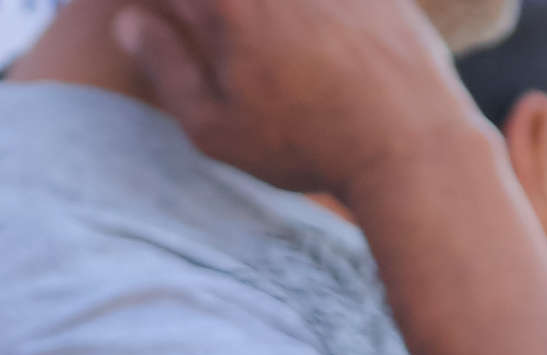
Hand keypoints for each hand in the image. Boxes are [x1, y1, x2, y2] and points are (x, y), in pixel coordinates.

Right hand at [113, 0, 481, 203]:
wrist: (415, 147)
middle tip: (215, 36)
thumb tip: (131, 21)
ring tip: (286, 70)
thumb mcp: (219, 130)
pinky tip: (321, 57)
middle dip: (216, 15)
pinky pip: (332, 0)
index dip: (159, 10)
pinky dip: (316, 18)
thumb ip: (167, 68)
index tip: (159, 23)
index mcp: (226, 3)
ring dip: (261, 19)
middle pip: (227, 0)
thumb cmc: (311, 148)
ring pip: (280, 4)